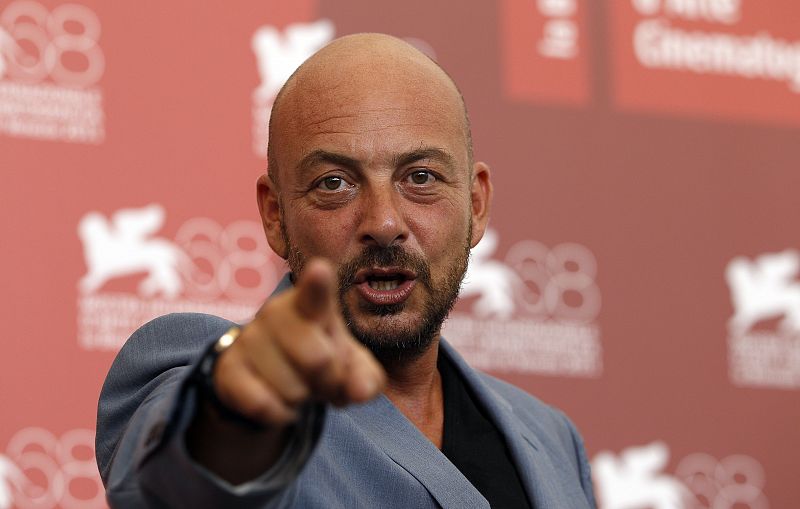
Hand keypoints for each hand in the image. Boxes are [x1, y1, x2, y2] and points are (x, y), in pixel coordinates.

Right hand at [213, 258, 385, 425]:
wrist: (267, 377)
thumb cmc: (319, 359)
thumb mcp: (350, 367)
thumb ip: (366, 377)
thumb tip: (361, 392)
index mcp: (311, 304)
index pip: (315, 292)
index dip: (317, 284)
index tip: (320, 270)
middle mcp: (276, 313)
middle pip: (318, 359)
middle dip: (329, 381)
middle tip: (323, 378)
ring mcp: (248, 338)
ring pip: (292, 389)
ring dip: (302, 400)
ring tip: (298, 386)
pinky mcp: (227, 368)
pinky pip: (262, 405)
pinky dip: (279, 415)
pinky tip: (278, 403)